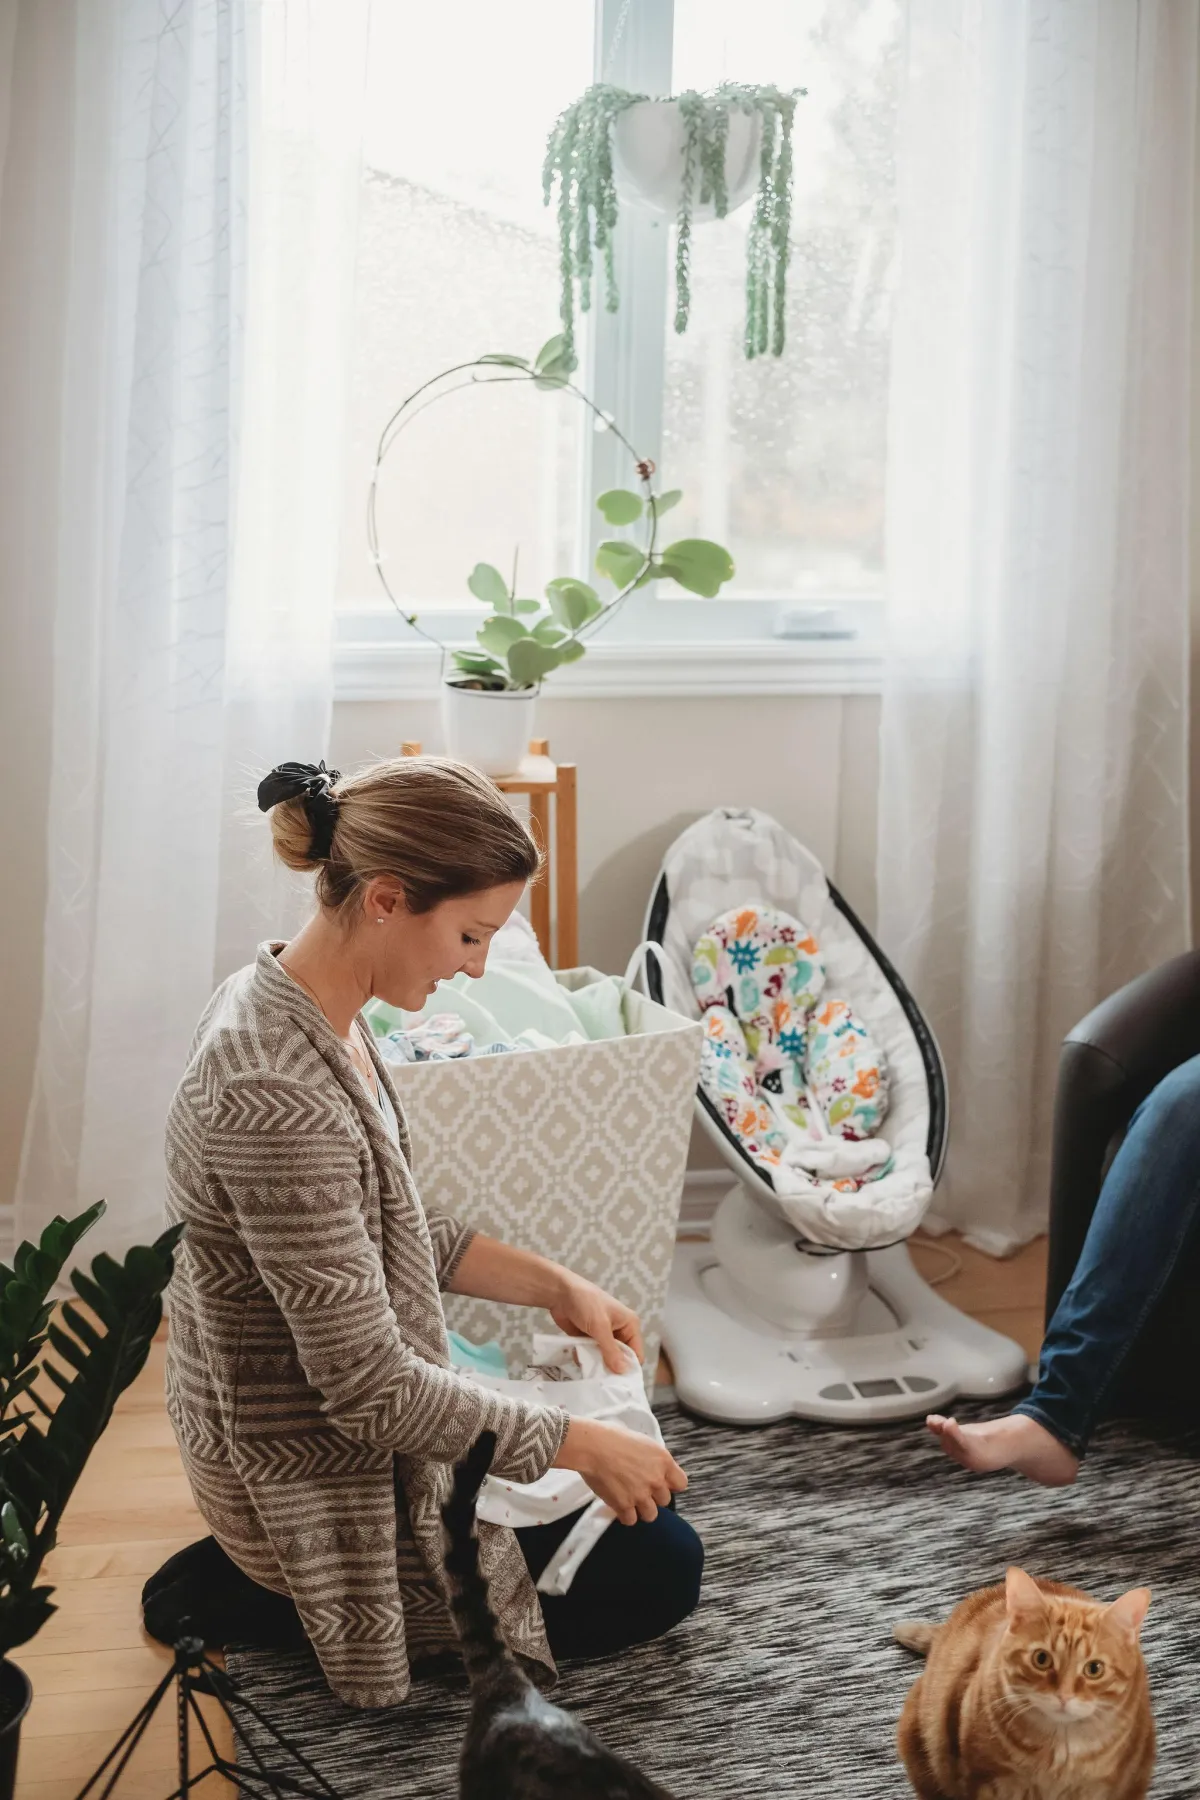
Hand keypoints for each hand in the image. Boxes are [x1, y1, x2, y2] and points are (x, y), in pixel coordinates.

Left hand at [550, 1273, 643, 1373]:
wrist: (560, 1292)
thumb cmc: (586, 1303)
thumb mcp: (600, 1326)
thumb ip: (611, 1350)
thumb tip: (624, 1371)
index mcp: (629, 1325)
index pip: (636, 1353)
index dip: (629, 1368)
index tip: (619, 1383)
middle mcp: (619, 1332)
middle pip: (621, 1358)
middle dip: (612, 1368)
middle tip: (602, 1382)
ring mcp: (603, 1336)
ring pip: (606, 1358)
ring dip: (598, 1365)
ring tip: (591, 1375)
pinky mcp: (589, 1339)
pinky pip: (593, 1355)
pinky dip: (588, 1360)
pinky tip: (581, 1366)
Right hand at [555, 1417, 686, 1525]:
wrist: (593, 1446)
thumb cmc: (613, 1437)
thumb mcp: (642, 1442)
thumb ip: (653, 1459)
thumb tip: (655, 1468)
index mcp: (663, 1461)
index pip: (681, 1484)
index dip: (671, 1484)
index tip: (661, 1483)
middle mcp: (656, 1480)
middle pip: (665, 1500)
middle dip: (653, 1496)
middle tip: (639, 1488)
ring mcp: (641, 1495)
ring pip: (651, 1515)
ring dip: (641, 1509)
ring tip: (630, 1500)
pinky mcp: (624, 1505)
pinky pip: (631, 1521)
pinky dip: (624, 1515)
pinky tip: (618, 1504)